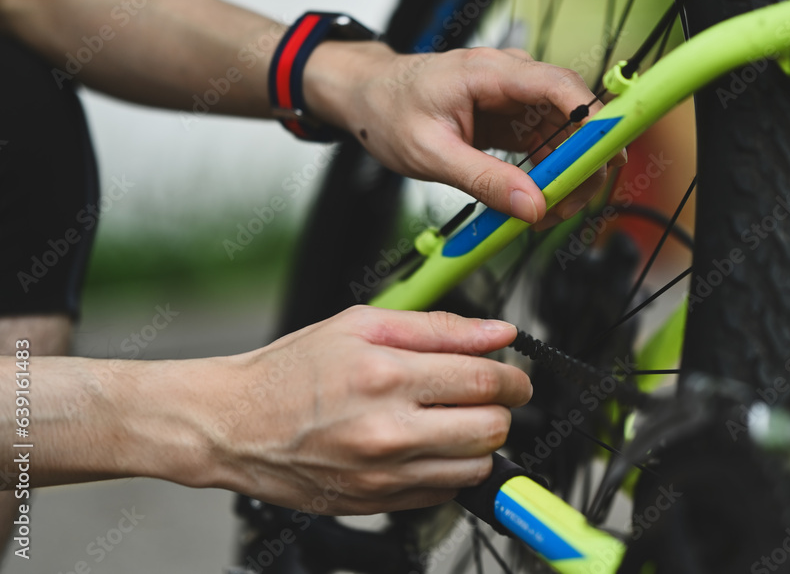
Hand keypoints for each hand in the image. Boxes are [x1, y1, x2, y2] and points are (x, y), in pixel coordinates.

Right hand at [215, 306, 530, 514]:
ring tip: (453, 419)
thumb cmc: (290, 371)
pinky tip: (426, 444)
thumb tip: (497, 332)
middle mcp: (388, 432)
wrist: (234, 426)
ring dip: (479, 442)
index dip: (514, 376)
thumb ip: (438, 327)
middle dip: (501, 407)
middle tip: (485, 394)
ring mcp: (383, 475)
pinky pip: (445, 493)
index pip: (483, 380)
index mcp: (385, 377)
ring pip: (476, 467)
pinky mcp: (377, 503)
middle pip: (491, 428)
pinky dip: (450, 468)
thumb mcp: (361, 325)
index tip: (516, 375)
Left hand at [303, 42, 624, 227]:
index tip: (606, 158)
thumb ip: (482, 180)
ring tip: (550, 214)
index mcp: (490, 73)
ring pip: (567, 135)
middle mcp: (512, 79)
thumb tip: (531, 206)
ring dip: (568, 175)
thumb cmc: (389, 110)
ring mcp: (516, 98)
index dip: (593, 120)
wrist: (368, 96)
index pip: (560, 86)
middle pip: (575, 114)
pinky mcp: (514, 118)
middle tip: (571, 206)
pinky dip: (550, 175)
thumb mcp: (430, 154)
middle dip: (583, 162)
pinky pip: (548, 145)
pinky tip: (538, 201)